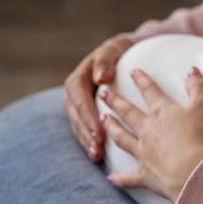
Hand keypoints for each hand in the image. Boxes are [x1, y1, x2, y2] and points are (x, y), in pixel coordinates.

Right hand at [63, 33, 134, 161]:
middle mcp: (75, 91)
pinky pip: (84, 129)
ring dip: (86, 141)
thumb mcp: (114, 48)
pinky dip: (89, 142)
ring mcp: (78, 103)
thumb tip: (100, 78)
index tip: (99, 129)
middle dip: (86, 132)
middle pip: (76, 114)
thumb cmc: (122, 50)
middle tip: (98, 147)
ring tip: (97, 155)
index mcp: (80, 76)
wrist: (127, 53)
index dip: (87, 114)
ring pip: (78, 124)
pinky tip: (98, 155)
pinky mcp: (85, 113)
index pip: (78, 96)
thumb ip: (105, 60)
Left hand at [99, 67, 202, 200]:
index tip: (132, 71)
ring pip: (122, 138)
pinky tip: (110, 177)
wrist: (190, 172)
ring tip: (103, 120)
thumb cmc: (198, 138)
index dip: (141, 79)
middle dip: (115, 101)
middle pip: (128, 112)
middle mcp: (147, 130)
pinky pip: (129, 177)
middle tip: (102, 93)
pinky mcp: (145, 174)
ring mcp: (143, 152)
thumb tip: (192, 69)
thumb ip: (198, 87)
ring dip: (111, 128)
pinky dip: (119, 178)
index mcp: (162, 112)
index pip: (149, 91)